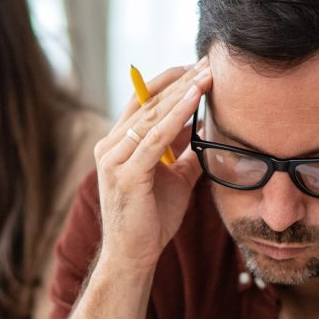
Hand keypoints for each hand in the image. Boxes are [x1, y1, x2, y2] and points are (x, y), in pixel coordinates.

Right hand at [92, 60, 211, 270]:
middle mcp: (110, 146)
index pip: (143, 101)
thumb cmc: (151, 220)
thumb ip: (186, 154)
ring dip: (182, 93)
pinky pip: (154, 138)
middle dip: (181, 81)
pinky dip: (176, 117)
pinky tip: (195, 100)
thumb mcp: (175, 178)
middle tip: (208, 61)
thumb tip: (208, 131)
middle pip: (148, 102)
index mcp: (117, 144)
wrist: (134, 257)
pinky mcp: (126, 175)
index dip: (171, 82)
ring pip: (151, 116)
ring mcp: (114, 159)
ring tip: (207, 75)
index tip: (199, 66)